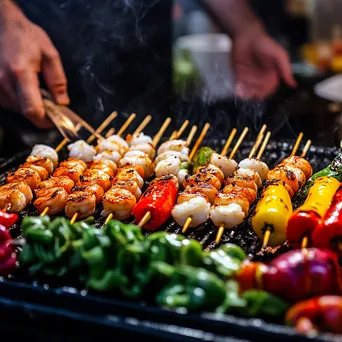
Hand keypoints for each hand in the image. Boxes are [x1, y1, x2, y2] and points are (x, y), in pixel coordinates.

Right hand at [0, 2, 68, 127]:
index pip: (32, 110)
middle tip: (52, 105)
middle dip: (41, 113)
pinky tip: (26, 90)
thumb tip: (62, 103)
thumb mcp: (50, 55)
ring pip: (17, 109)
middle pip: (25, 112)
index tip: (56, 119)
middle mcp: (4, 82)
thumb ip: (58, 81)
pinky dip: (20, 102)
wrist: (3, 25)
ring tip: (38, 93)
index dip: (45, 120)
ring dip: (30, 107)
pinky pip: (8, 103)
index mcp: (21, 74)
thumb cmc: (28, 37)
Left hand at [232, 26, 296, 99]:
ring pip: (247, 88)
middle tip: (252, 74)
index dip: (265, 90)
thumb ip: (286, 69)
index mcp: (270, 76)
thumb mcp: (279, 55)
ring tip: (245, 69)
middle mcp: (260, 79)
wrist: (247, 36)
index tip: (263, 84)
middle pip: (257, 90)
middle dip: (254, 84)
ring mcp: (249, 78)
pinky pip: (238, 85)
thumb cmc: (265, 44)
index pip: (268, 89)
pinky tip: (240, 72)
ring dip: (246, 82)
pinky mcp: (238, 76)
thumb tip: (293, 84)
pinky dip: (238, 83)